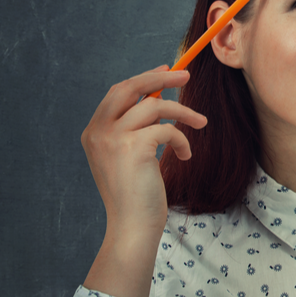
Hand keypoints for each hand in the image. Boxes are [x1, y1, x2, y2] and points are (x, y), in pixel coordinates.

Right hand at [81, 66, 207, 296]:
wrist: (132, 224)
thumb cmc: (136, 194)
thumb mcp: (129, 157)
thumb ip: (134, 129)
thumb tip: (158, 100)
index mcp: (94, 132)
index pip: (117, 93)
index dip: (143, 79)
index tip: (165, 71)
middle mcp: (98, 132)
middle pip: (129, 88)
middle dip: (160, 78)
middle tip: (186, 75)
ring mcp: (113, 139)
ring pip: (155, 107)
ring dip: (184, 112)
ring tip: (201, 123)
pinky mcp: (134, 148)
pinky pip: (168, 130)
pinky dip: (182, 139)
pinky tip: (184, 156)